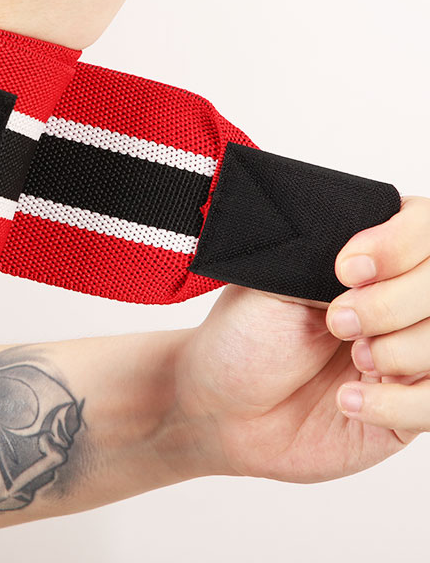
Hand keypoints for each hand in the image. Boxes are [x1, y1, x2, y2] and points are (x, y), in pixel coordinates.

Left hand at [172, 195, 429, 482]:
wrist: (224, 409)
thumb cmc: (244, 337)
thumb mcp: (276, 283)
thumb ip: (327, 258)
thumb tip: (373, 258)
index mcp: (371, 257)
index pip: (424, 226)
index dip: (399, 245)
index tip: (346, 269)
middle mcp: (400, 300)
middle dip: (392, 303)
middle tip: (338, 320)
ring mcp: (411, 353)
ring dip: (396, 352)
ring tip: (351, 358)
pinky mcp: (413, 408)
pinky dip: (394, 404)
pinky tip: (349, 399)